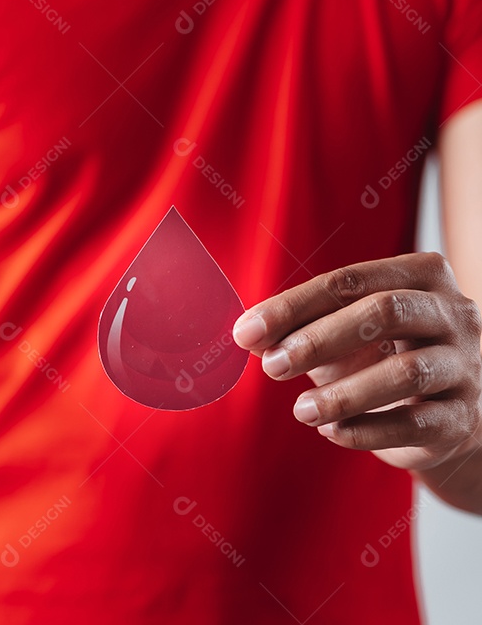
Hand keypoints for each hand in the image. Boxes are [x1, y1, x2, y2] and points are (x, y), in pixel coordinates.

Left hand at [232, 252, 481, 471]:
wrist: (442, 417)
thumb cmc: (380, 359)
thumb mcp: (339, 335)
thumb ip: (298, 329)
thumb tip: (248, 335)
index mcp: (421, 276)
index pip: (350, 280)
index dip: (293, 306)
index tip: (247, 332)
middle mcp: (453, 313)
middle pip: (384, 312)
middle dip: (318, 340)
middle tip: (272, 366)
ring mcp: (465, 365)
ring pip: (406, 372)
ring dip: (343, 393)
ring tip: (301, 410)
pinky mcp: (463, 418)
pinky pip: (415, 424)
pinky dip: (366, 430)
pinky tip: (331, 432)